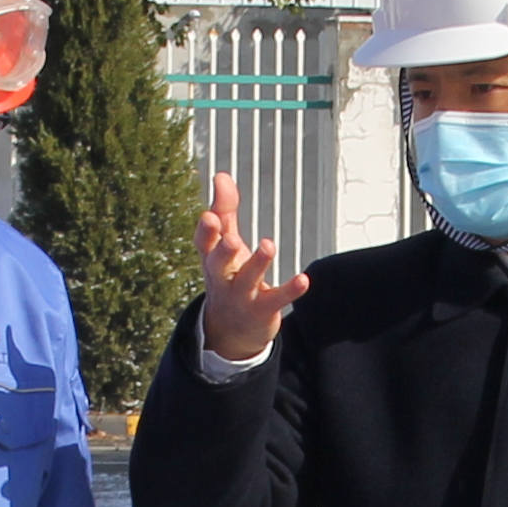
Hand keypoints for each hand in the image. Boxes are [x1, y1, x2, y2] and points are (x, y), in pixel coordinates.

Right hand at [193, 173, 305, 363]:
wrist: (232, 331)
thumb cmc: (229, 276)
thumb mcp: (224, 245)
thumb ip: (225, 210)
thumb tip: (221, 175)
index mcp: (212, 260)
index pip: (203, 244)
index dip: (206, 232)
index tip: (209, 216)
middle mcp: (223, 279)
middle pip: (218, 264)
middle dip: (223, 251)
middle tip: (232, 239)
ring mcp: (242, 296)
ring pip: (248, 280)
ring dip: (258, 262)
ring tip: (269, 244)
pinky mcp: (263, 310)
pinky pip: (276, 299)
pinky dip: (290, 290)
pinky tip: (304, 279)